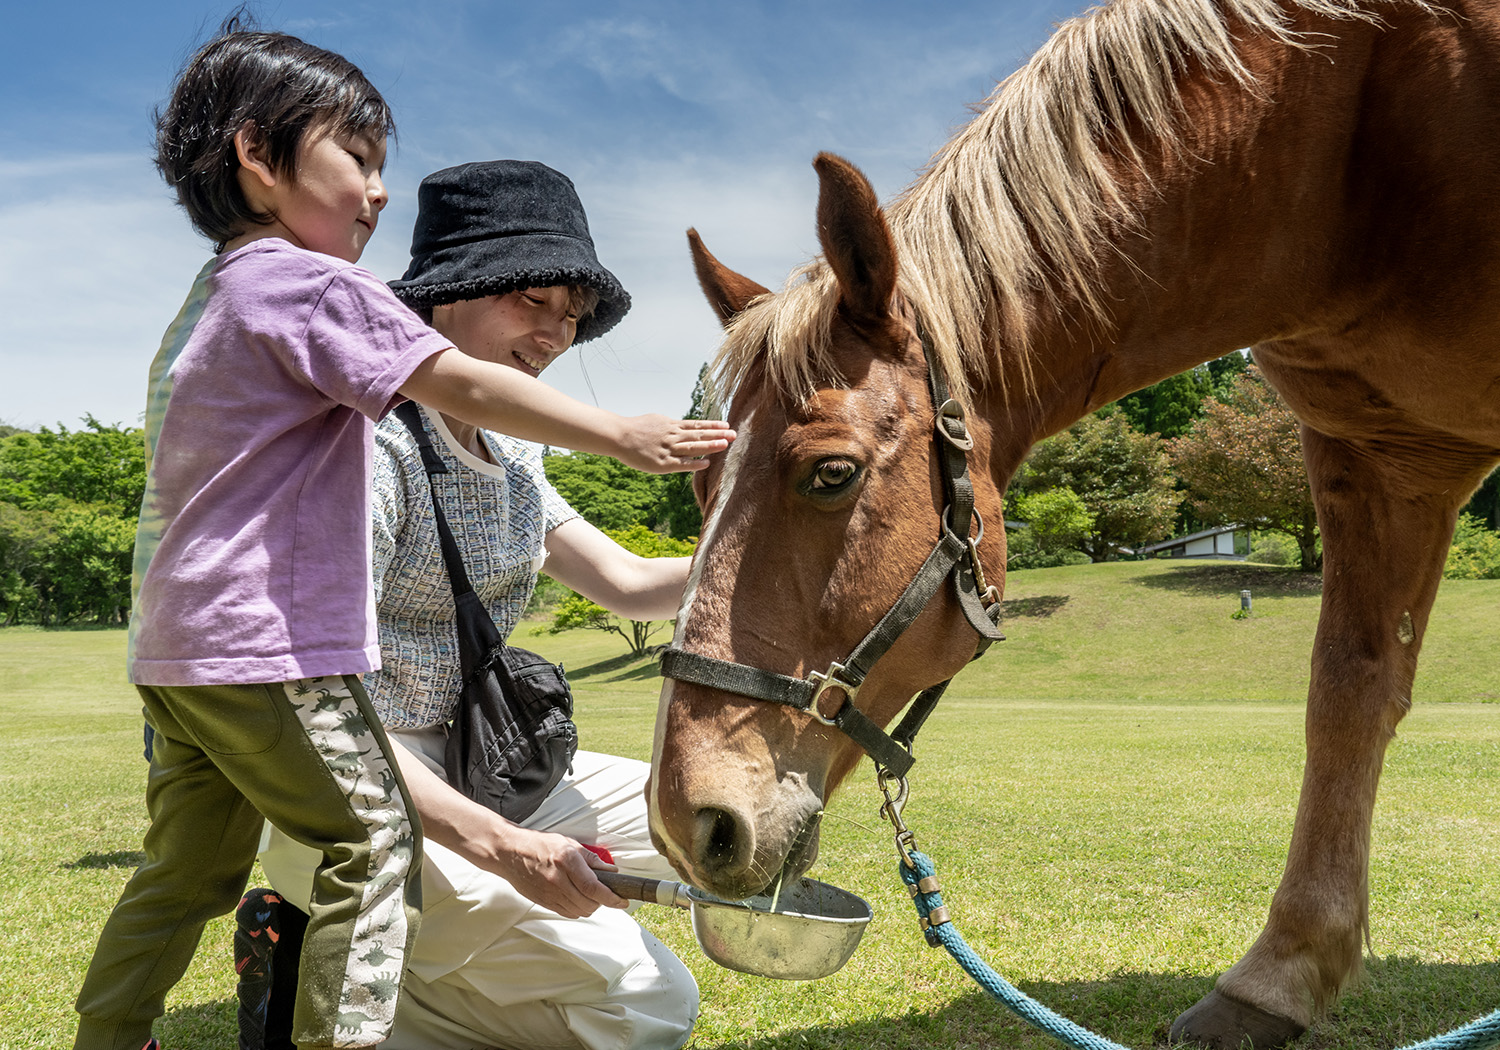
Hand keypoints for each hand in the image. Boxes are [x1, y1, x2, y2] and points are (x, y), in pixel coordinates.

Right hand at [489, 825, 628, 917]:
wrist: (510, 853)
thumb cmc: (540, 845)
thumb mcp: (568, 843)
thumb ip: (591, 858)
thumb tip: (611, 871)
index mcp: (566, 860)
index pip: (594, 887)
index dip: (611, 898)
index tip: (623, 901)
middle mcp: (558, 879)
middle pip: (589, 903)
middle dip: (602, 902)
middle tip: (604, 893)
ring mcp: (549, 893)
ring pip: (579, 911)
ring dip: (590, 906)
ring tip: (589, 894)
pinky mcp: (543, 902)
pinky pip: (567, 913)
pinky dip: (577, 909)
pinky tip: (576, 898)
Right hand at [615, 416, 734, 473]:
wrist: (618, 436)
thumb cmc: (635, 428)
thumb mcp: (656, 420)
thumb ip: (671, 425)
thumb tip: (683, 425)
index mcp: (671, 425)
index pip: (696, 425)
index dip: (712, 425)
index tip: (726, 425)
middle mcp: (672, 436)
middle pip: (698, 435)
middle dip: (717, 435)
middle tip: (734, 434)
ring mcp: (668, 449)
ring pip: (692, 447)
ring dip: (710, 446)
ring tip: (725, 445)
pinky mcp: (661, 463)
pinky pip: (681, 464)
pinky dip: (694, 464)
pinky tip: (707, 463)